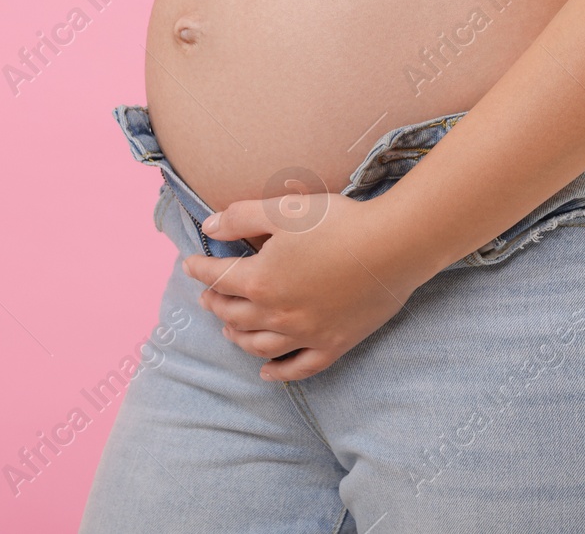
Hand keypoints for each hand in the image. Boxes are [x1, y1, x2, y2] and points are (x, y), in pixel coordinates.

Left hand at [181, 194, 437, 380]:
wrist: (394, 245)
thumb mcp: (285, 210)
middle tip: (209, 296)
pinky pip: (299, 367)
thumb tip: (208, 228)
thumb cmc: (339, 222)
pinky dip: (278, 373)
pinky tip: (266, 373)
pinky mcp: (333, 344)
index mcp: (260, 280)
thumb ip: (241, 217)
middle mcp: (277, 314)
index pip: (217, 277)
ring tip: (230, 328)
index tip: (190, 264)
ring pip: (259, 345)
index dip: (199, 269)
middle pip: (233, 314)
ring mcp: (305, 334)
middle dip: (215, 304)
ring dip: (238, 337)